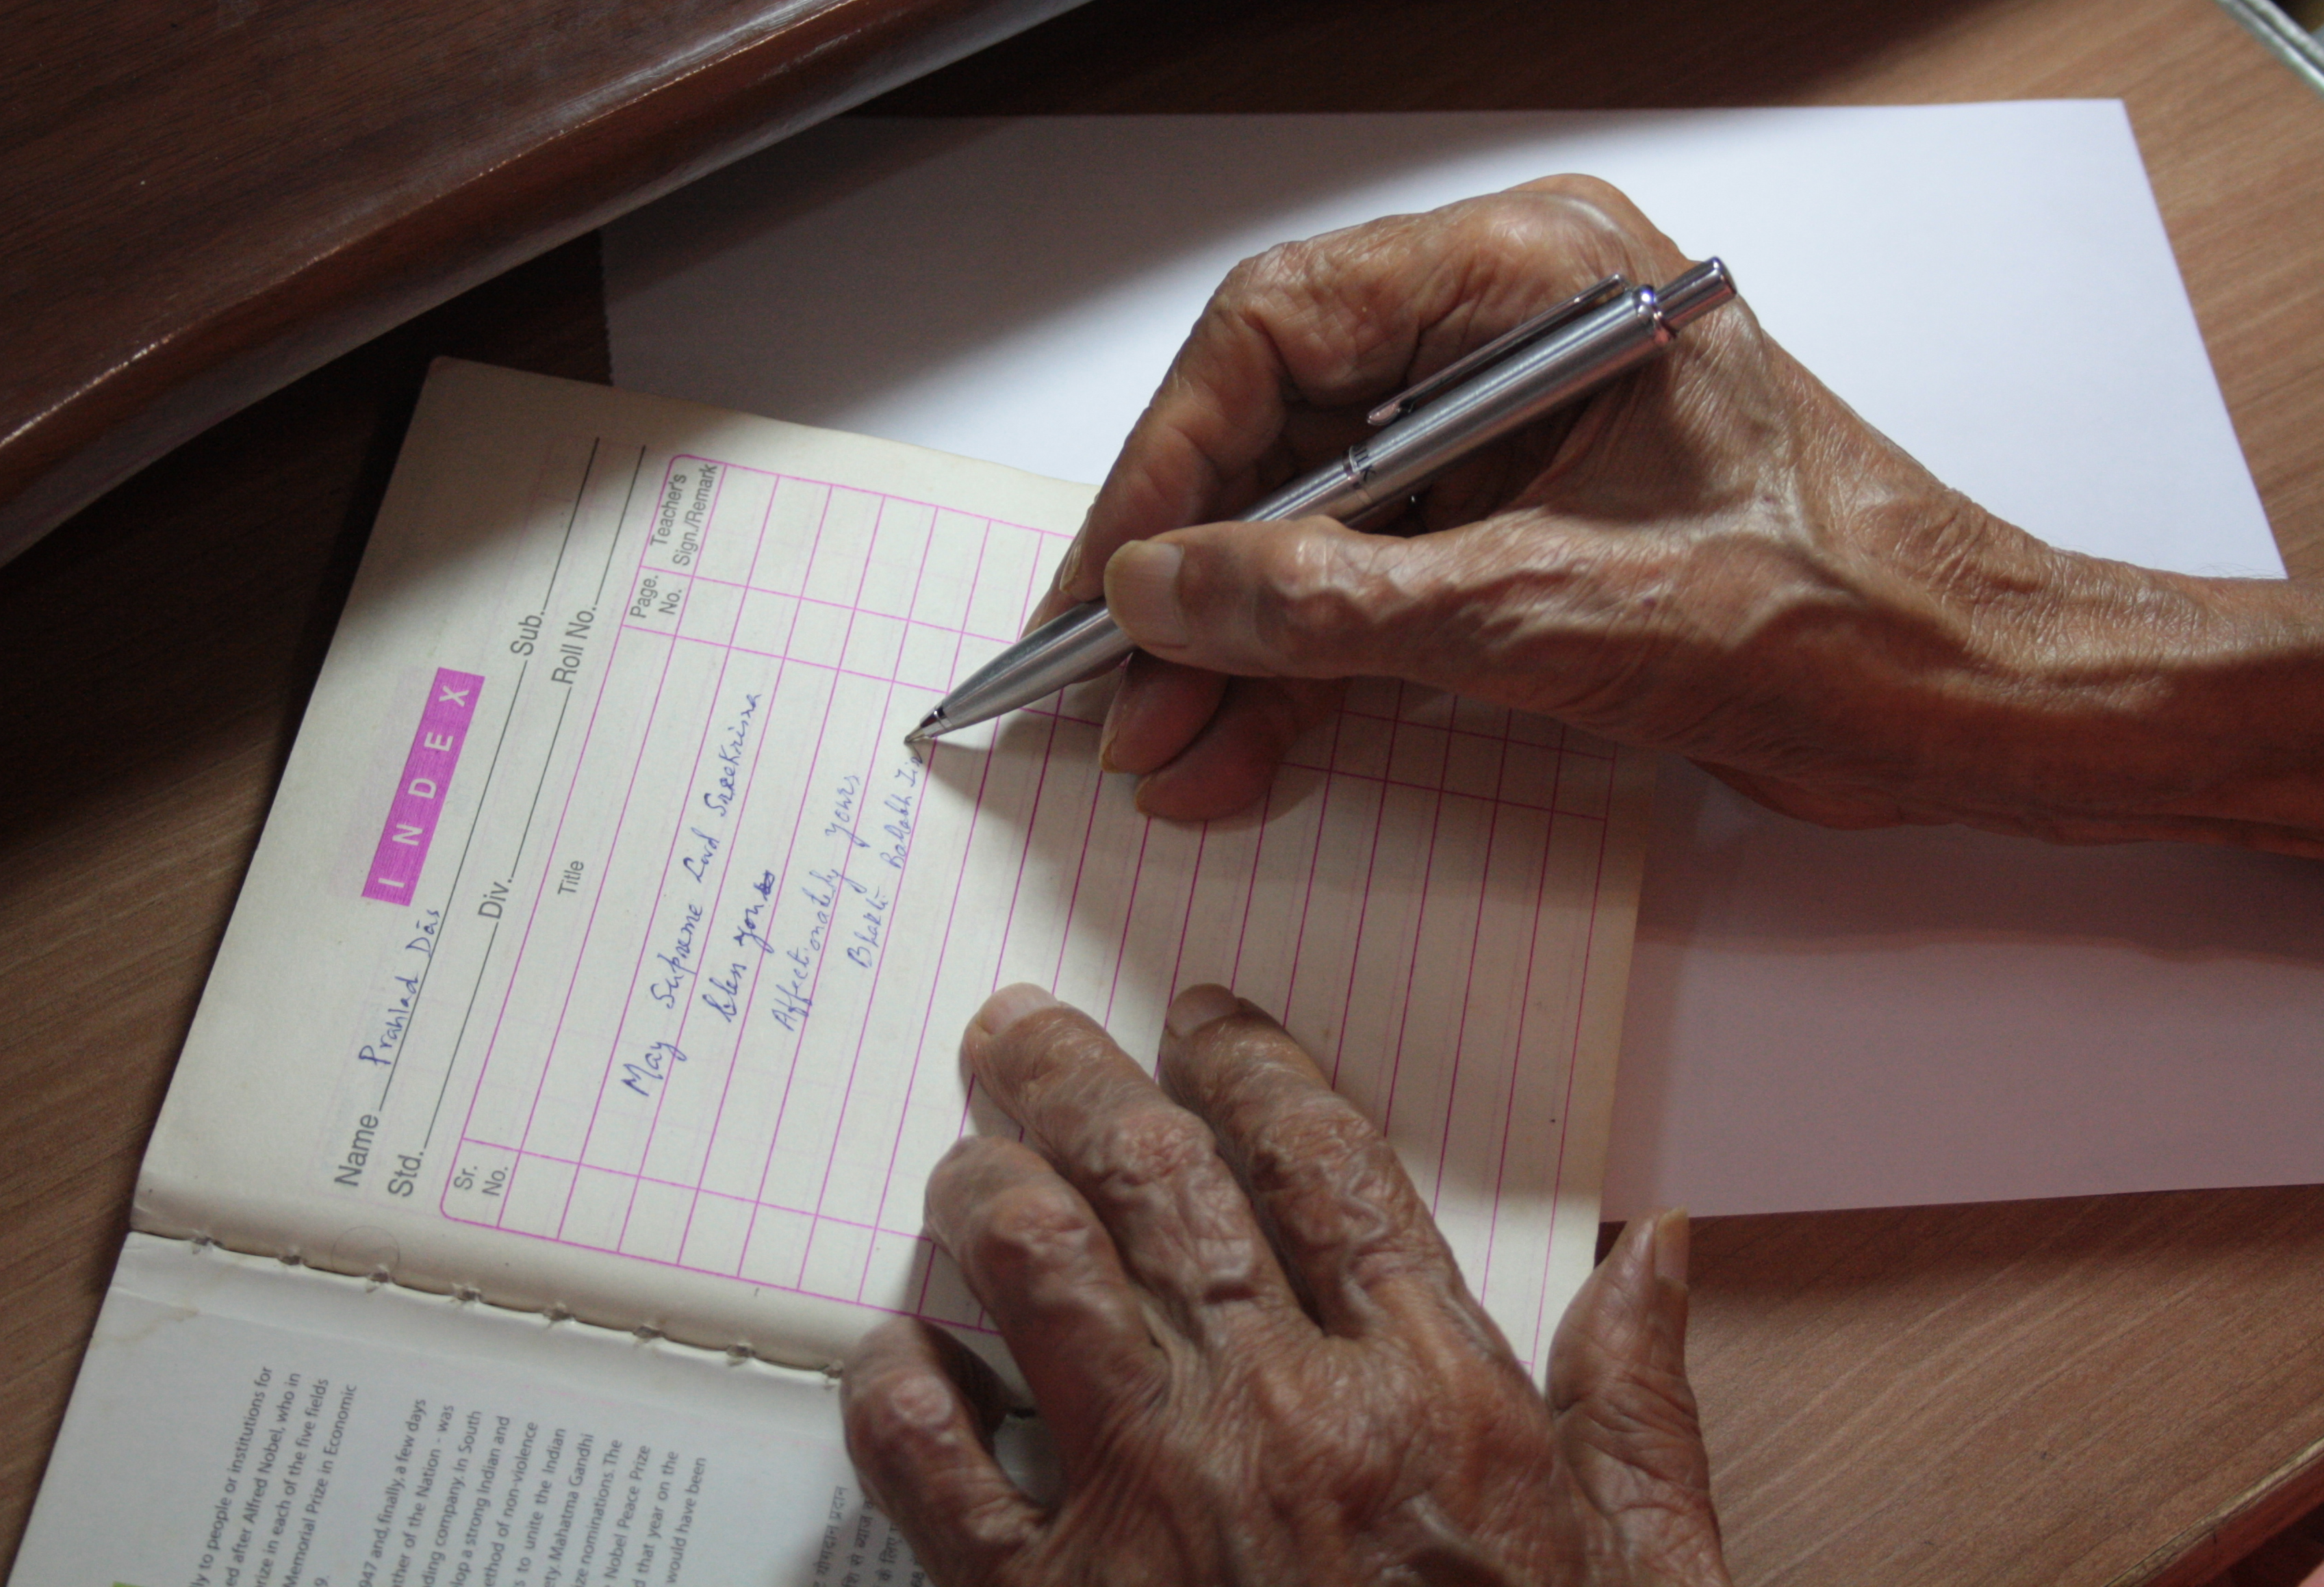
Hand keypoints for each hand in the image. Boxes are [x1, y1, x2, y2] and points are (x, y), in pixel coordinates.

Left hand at [839, 983, 1731, 1586]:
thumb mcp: (1653, 1584)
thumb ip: (1643, 1406)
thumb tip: (1657, 1242)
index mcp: (1435, 1400)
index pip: (1324, 1163)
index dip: (1250, 1066)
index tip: (1200, 1022)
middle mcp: (1285, 1421)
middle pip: (1157, 1179)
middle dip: (1073, 1079)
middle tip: (1021, 1035)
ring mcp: (1152, 1509)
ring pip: (1034, 1271)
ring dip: (983, 1193)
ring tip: (964, 1164)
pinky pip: (928, 1460)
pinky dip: (896, 1385)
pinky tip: (898, 1350)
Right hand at [1047, 176, 2323, 852]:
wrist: (1969, 703)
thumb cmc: (1830, 619)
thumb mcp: (1550, 611)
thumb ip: (1334, 601)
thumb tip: (1159, 595)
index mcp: (1534, 275)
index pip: (1279, 332)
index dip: (1168, 464)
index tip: (1105, 587)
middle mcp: (1509, 329)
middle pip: (1279, 431)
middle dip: (1191, 577)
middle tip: (1107, 693)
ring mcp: (1512, 431)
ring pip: (1314, 524)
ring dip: (1233, 647)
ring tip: (1159, 753)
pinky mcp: (1520, 526)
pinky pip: (1371, 586)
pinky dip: (1304, 673)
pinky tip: (1236, 753)